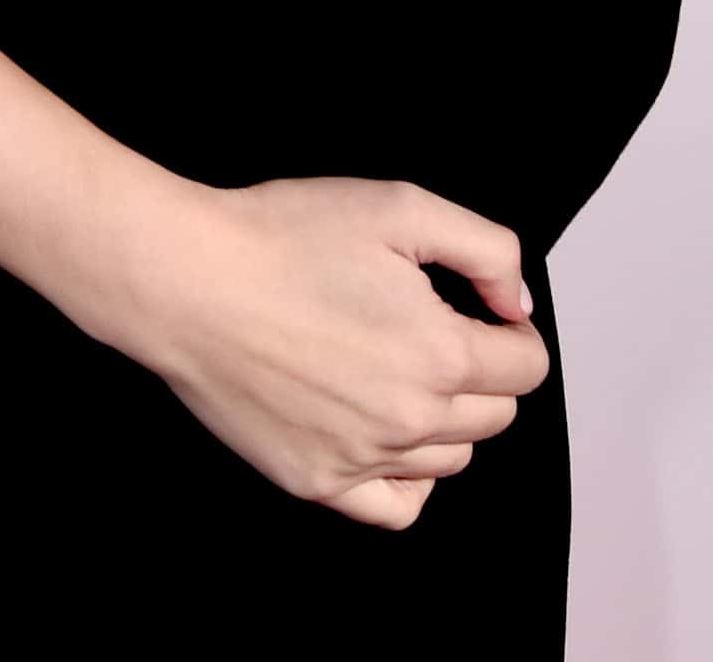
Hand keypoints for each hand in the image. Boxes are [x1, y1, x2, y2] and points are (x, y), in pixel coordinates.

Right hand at [86, 171, 549, 529]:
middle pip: (495, 416)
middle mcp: (411, 419)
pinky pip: (398, 506)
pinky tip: (386, 434)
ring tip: (396, 369)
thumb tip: (516, 304)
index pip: (526, 368)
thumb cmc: (279, 237)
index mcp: (439, 352)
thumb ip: (485, 248)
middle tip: (428, 328)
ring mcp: (364, 460)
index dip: (510, 330)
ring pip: (452, 459)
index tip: (481, 311)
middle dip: (479, 371)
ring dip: (445, 418)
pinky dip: (408, 477)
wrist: (186, 280)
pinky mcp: (318, 483)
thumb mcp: (397, 207)